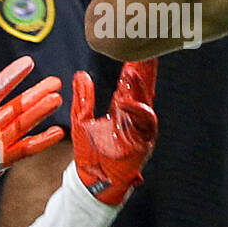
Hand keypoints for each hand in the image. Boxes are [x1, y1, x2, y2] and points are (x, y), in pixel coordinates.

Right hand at [0, 57, 64, 203]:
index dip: (13, 75)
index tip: (28, 63)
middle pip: (17, 106)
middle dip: (37, 93)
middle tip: (55, 82)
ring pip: (24, 124)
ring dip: (41, 111)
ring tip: (57, 99)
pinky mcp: (2, 160)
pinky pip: (26, 149)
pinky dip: (42, 141)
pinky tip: (57, 132)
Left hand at [71, 59, 157, 204]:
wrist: (92, 181)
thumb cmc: (89, 153)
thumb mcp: (81, 120)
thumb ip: (83, 98)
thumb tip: (81, 74)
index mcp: (122, 109)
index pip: (131, 82)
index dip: (133, 64)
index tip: (134, 44)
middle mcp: (135, 116)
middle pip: (143, 86)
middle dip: (145, 67)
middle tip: (145, 46)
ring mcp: (141, 129)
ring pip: (146, 101)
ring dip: (142, 84)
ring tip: (134, 67)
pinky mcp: (143, 143)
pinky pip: (144, 124)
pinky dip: (137, 111)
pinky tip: (127, 100)